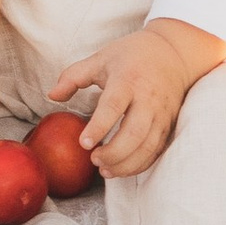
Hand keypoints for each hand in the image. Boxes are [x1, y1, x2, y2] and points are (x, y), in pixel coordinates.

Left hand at [51, 28, 192, 177]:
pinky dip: (139, 165)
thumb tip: (52, 96)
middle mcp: (148, 99)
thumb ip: (73, 77)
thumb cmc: (131, 57)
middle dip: (114, 153)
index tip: (84, 144)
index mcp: (127, 80)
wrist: (173, 54)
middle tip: (93, 160)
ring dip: (126, 164)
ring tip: (104, 170)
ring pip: (147, 146)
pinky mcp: (168, 125)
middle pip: (134, 132)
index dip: (99, 127)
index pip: (114, 106)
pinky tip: (121, 169)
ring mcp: (161, 114)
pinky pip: (156, 151)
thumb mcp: (100, 59)